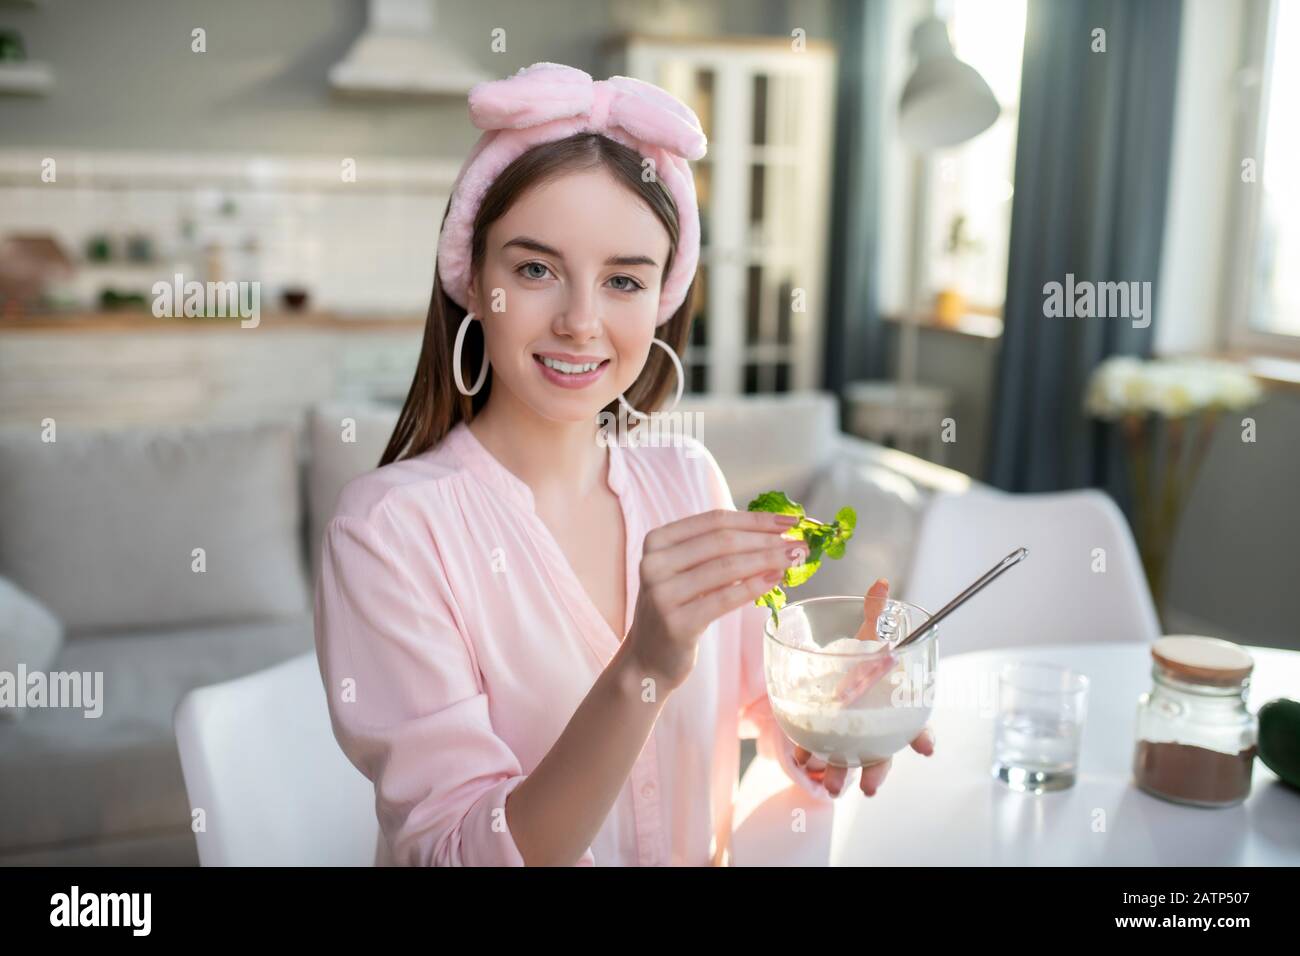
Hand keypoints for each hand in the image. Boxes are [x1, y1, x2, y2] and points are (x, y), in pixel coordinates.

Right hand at [625, 508, 805, 692]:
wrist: (649, 659)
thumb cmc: (678, 608)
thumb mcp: (687, 572)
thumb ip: (718, 550)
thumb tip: (776, 533)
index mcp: (657, 541)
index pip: (715, 520)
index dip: (756, 519)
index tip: (791, 520)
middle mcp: (654, 563)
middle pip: (723, 541)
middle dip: (767, 539)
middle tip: (801, 542)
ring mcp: (662, 594)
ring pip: (726, 567)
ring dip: (767, 560)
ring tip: (795, 559)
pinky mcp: (676, 623)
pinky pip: (724, 599)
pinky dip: (754, 587)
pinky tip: (776, 580)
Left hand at [789, 577, 935, 797]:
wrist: (828, 669)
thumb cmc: (856, 658)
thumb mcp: (865, 634)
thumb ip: (875, 613)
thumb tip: (881, 583)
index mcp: (890, 705)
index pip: (914, 724)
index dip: (921, 737)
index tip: (927, 749)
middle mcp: (872, 725)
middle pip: (882, 752)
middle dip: (877, 770)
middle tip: (869, 787)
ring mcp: (848, 735)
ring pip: (850, 761)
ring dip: (841, 775)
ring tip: (831, 788)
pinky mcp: (822, 736)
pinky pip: (817, 751)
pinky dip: (809, 756)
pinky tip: (801, 761)